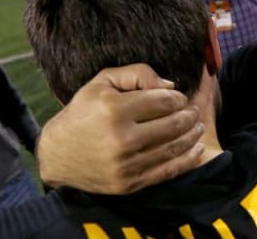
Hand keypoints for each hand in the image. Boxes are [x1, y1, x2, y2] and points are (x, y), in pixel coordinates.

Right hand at [37, 64, 204, 193]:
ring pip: (174, 148)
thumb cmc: (83, 112)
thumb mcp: (102, 82)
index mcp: (115, 110)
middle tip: (194, 111)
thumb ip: (137, 74)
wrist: (58, 154)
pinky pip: (168, 171)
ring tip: (198, 126)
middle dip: (189, 115)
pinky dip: (187, 159)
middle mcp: (122, 139)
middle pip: (173, 124)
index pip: (163, 101)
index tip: (180, 97)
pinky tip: (196, 149)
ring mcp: (126, 164)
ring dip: (193, 135)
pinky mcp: (130, 183)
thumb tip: (170, 85)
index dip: (178, 98)